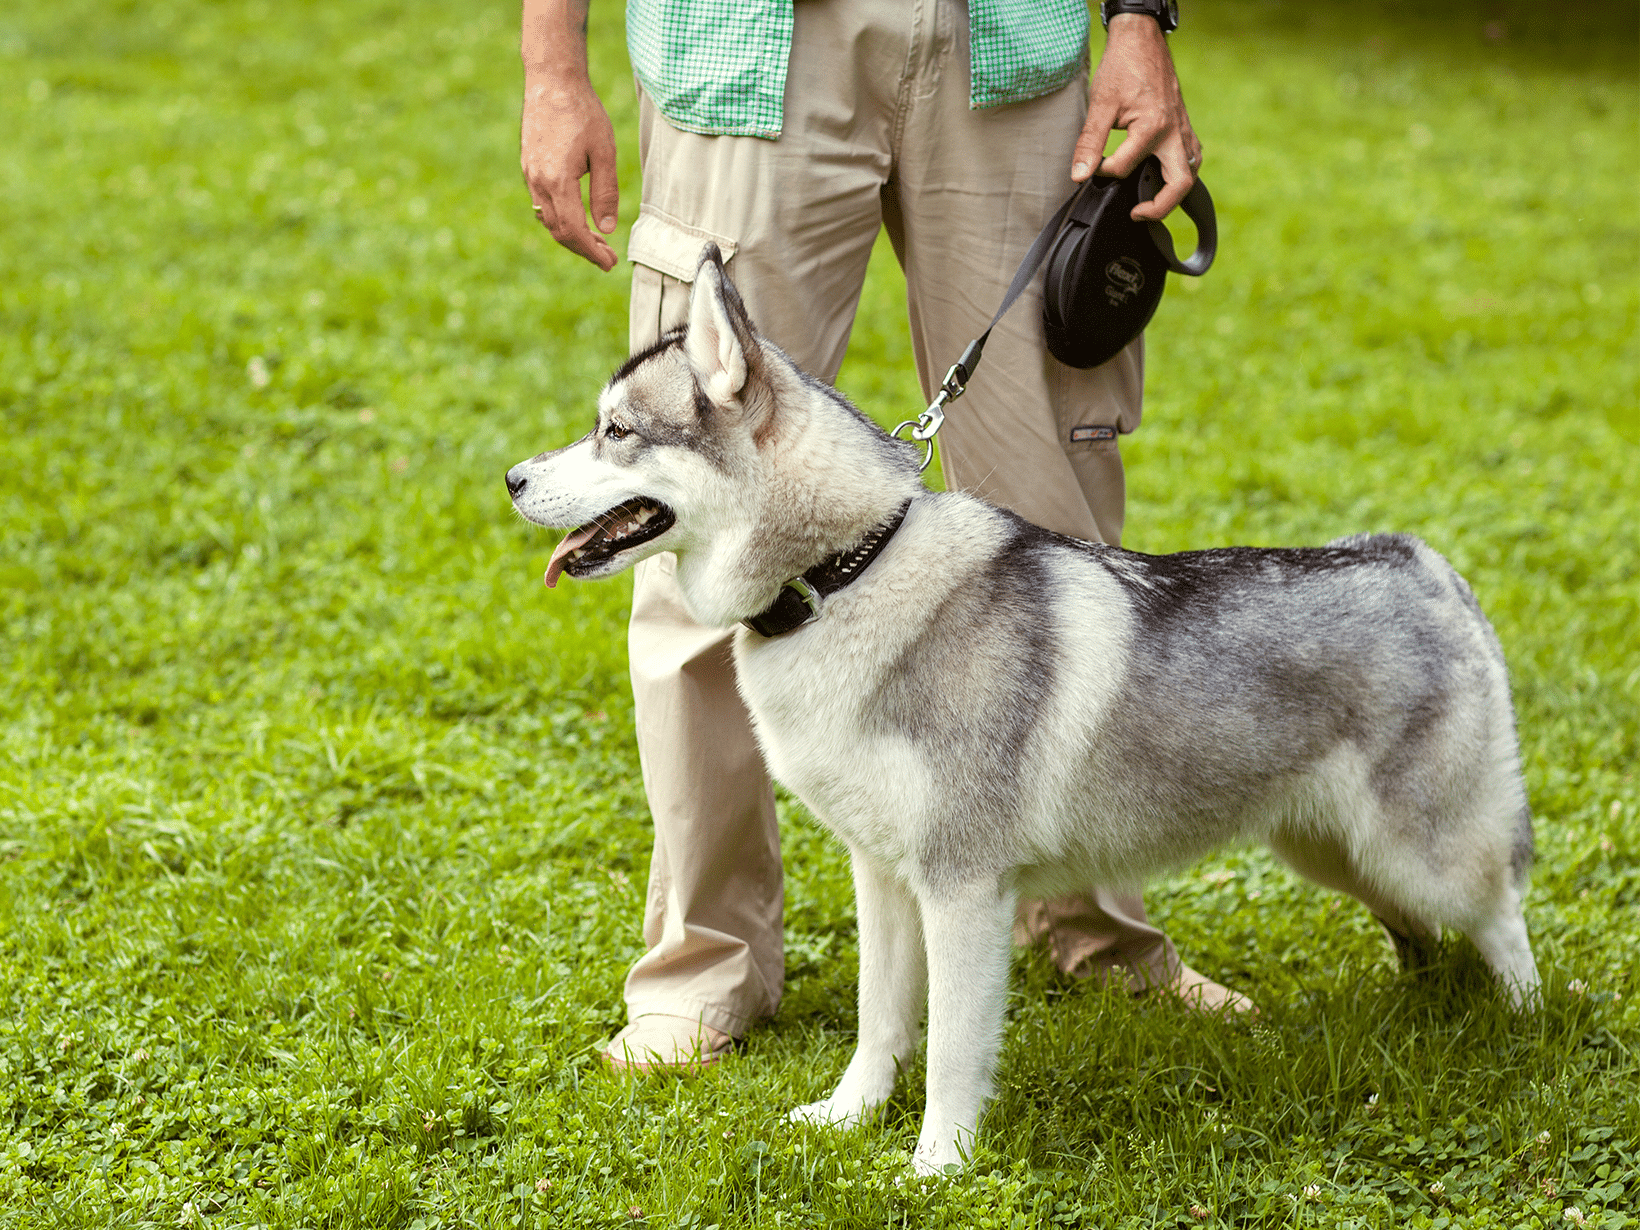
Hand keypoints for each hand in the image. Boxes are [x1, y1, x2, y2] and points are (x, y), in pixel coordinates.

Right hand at [519, 0, 618, 270]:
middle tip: (607, 259)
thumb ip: (606, 192)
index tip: (610, 264)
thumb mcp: (605, 152)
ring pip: (548, 220)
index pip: (573, 231)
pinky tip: (578, 219)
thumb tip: (607, 229)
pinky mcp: (529, 168)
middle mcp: (538, 181)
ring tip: (598, 242)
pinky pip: (542, 205)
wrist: (552, 81)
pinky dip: (560, 219)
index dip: (592, 252)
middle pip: (559, 231)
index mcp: (557, 180)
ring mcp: (530, 175)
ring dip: (572, 236)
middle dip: (584, 250)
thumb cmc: (583, 112)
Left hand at [1071, 14, 1201, 220]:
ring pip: (1190, 172)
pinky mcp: (1184, 126)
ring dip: (1173, 192)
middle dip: (1159, 207)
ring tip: (1149, 200)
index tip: (1091, 165)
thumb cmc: (1123, 67)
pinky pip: (1190, 157)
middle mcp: (1175, 132)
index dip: (1102, 171)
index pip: (1124, 168)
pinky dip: (1179, 172)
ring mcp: (1183, 129)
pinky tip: (1161, 176)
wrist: (1141, 40)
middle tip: (1136, 213)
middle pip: (1180, 185)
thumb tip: (1079, 174)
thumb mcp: (1101, 105)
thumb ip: (1090, 143)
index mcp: (1154, 127)